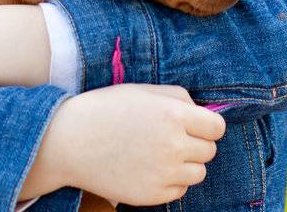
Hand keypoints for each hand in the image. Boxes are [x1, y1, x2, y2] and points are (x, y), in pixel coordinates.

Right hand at [23, 84, 223, 206]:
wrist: (69, 141)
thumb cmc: (105, 110)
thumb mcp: (142, 91)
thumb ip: (178, 98)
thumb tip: (204, 112)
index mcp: (173, 115)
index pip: (217, 127)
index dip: (207, 125)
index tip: (196, 125)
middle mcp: (173, 145)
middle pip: (209, 151)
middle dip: (195, 143)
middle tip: (171, 138)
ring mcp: (164, 173)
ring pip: (198, 173)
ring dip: (186, 164)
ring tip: (160, 154)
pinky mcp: (153, 194)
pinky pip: (180, 190)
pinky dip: (171, 181)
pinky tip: (150, 168)